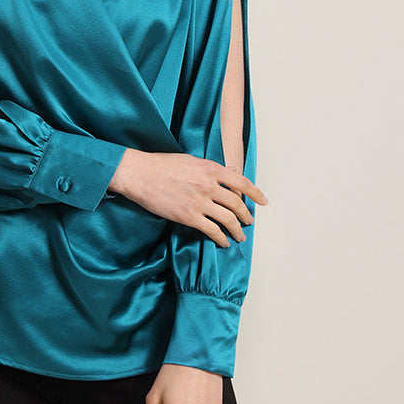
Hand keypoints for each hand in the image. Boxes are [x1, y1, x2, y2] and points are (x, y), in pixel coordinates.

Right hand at [109, 148, 268, 247]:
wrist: (140, 174)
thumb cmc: (161, 164)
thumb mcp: (191, 160)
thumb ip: (210, 168)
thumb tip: (228, 171)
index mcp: (211, 169)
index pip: (242, 182)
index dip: (256, 193)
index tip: (263, 201)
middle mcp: (209, 185)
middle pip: (237, 203)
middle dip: (246, 215)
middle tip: (249, 221)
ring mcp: (200, 202)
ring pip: (228, 219)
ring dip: (237, 230)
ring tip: (240, 236)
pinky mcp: (189, 217)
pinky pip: (212, 231)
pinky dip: (221, 239)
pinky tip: (223, 242)